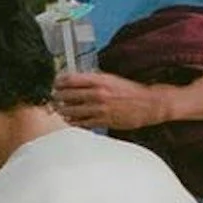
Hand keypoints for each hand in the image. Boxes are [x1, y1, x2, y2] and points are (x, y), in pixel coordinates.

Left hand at [53, 70, 168, 130]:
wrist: (149, 104)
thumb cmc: (130, 91)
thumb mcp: (112, 79)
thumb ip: (93, 80)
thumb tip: (75, 81)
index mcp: (99, 80)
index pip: (70, 79)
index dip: (58, 82)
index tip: (54, 83)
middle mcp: (97, 93)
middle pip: (66, 95)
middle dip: (57, 96)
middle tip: (53, 97)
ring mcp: (99, 108)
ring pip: (71, 110)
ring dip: (62, 110)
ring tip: (59, 109)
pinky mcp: (102, 121)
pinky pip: (81, 123)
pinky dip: (73, 121)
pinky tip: (70, 120)